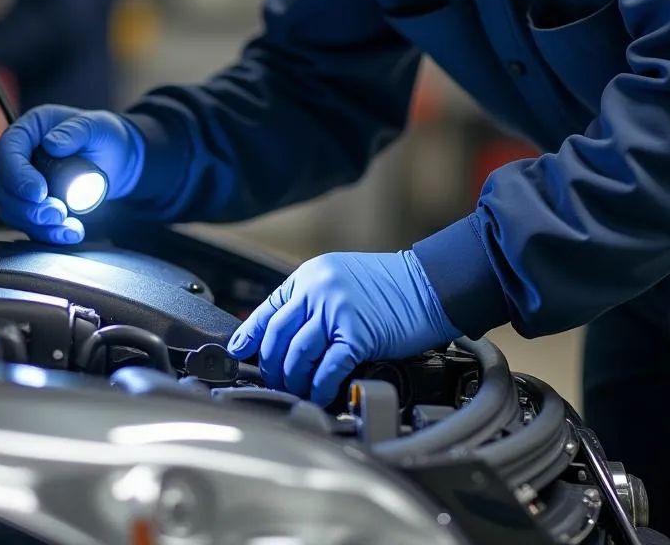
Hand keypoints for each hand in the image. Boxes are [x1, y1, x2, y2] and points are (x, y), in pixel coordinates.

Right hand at [0, 105, 144, 244]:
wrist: (118, 159)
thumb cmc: (104, 135)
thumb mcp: (97, 126)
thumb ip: (77, 130)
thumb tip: (52, 144)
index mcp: (30, 130)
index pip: (7, 151)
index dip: (17, 175)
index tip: (39, 193)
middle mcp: (21, 156)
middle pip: (4, 186)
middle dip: (28, 207)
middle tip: (58, 214)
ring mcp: (25, 182)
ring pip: (13, 209)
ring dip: (37, 224)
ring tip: (68, 227)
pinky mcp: (35, 205)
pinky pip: (30, 224)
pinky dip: (48, 234)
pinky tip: (70, 233)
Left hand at [226, 251, 459, 406]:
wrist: (430, 285)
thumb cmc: (390, 286)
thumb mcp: (341, 281)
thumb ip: (313, 302)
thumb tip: (286, 335)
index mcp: (310, 275)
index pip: (268, 308)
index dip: (250, 335)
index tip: (239, 352)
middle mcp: (318, 289)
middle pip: (276, 335)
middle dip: (270, 365)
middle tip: (274, 381)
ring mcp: (336, 310)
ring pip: (297, 353)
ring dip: (293, 379)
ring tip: (296, 390)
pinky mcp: (357, 333)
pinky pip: (327, 368)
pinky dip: (319, 386)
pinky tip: (319, 393)